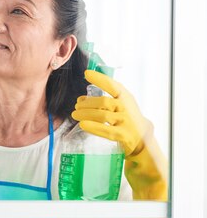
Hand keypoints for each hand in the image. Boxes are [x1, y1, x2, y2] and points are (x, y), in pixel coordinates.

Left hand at [71, 70, 167, 200]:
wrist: (143, 143)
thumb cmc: (127, 122)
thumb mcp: (121, 107)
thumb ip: (106, 101)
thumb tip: (81, 99)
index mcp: (127, 99)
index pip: (114, 85)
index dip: (100, 79)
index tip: (87, 74)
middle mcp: (128, 109)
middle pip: (104, 102)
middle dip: (87, 102)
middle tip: (76, 105)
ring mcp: (127, 123)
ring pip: (103, 115)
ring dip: (86, 113)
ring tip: (75, 114)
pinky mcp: (123, 136)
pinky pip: (106, 130)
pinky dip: (93, 127)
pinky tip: (82, 124)